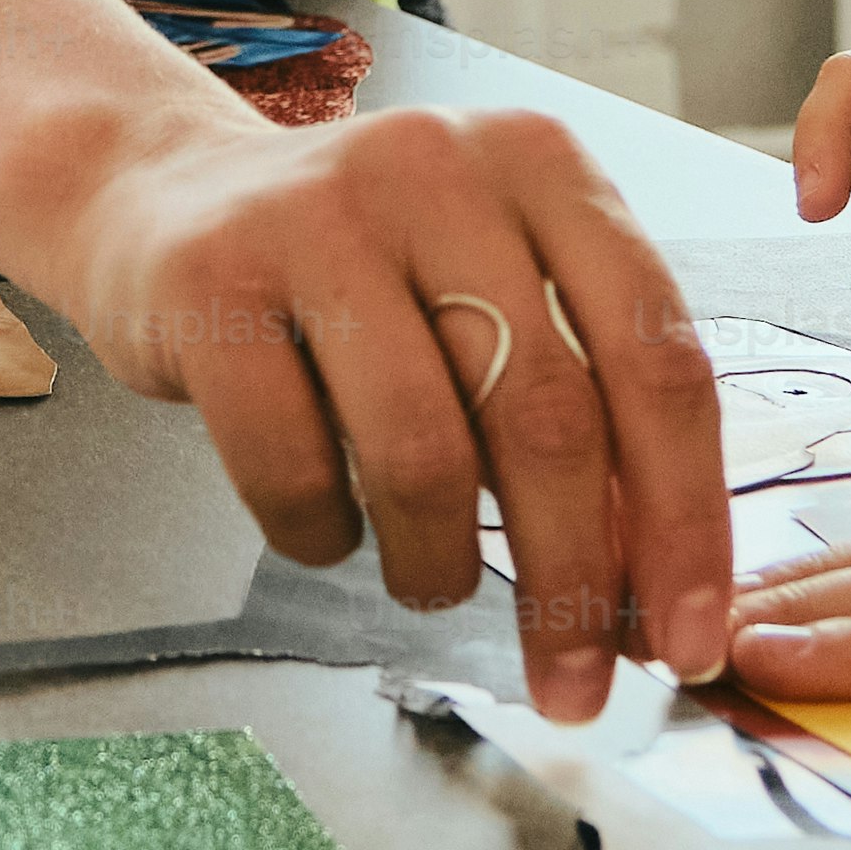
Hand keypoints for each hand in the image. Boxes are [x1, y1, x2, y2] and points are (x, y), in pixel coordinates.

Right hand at [56, 100, 732, 723]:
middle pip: (549, 417)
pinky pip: (292, 466)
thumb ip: (584, 413)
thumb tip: (655, 601)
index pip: (657, 359)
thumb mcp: (491, 296)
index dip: (686, 520)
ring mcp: (317, 215)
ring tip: (431, 578)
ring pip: (423, 453)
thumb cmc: (360, 275)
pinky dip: (322, 535)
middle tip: (573, 685)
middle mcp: (439, 167)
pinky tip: (327, 526)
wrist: (164, 202)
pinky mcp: (213, 280)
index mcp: (542, 164)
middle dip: (573, 582)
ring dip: (439, 564)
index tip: (687, 642)